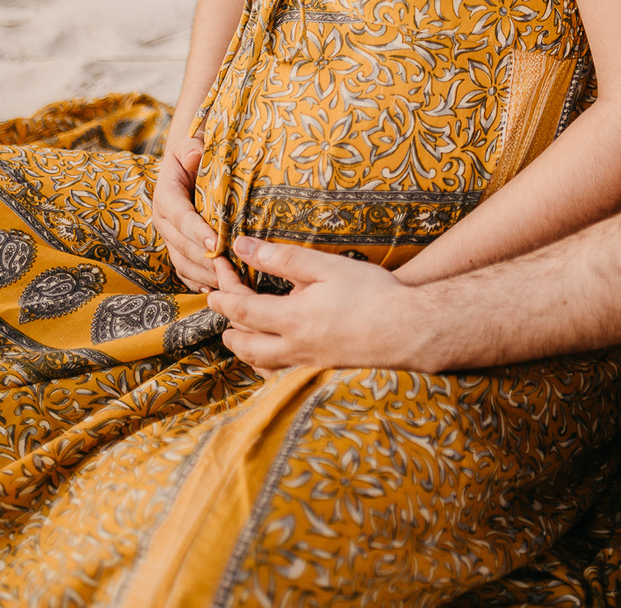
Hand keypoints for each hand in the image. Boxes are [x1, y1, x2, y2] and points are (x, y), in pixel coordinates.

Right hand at [152, 139, 218, 291]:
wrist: (188, 160)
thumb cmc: (195, 151)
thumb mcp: (191, 144)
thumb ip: (191, 149)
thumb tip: (195, 156)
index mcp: (166, 196)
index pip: (181, 218)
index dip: (197, 231)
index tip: (216, 243)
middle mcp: (163, 220)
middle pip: (182, 246)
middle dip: (205, 259)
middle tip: (231, 269)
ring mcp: (169, 237)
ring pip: (183, 262)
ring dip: (204, 274)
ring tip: (229, 282)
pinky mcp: (177, 247)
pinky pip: (184, 270)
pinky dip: (198, 281)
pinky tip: (215, 290)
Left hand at [208, 236, 410, 371]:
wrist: (407, 330)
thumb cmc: (370, 293)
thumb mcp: (325, 266)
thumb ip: (282, 258)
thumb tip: (244, 247)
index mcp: (291, 319)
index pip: (243, 310)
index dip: (224, 295)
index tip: (213, 282)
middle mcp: (293, 348)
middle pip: (246, 344)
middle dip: (228, 327)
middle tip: (219, 308)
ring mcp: (308, 363)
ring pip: (261, 364)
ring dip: (244, 348)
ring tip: (238, 334)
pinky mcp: (323, 370)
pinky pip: (282, 374)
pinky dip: (266, 366)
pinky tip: (273, 356)